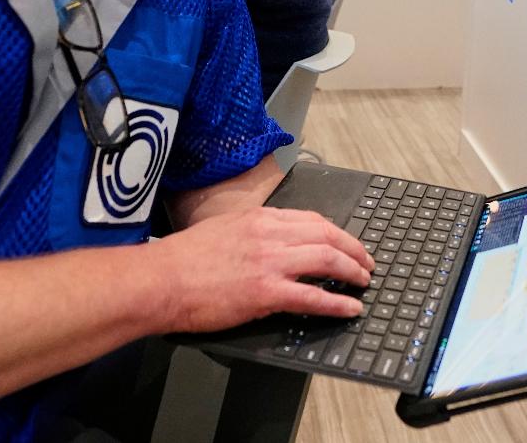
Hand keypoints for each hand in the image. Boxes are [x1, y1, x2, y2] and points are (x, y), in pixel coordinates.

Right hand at [150, 206, 373, 332]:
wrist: (161, 279)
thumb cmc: (182, 258)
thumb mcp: (222, 228)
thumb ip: (251, 232)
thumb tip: (271, 243)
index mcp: (259, 218)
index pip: (310, 219)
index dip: (335, 232)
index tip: (345, 242)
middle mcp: (269, 234)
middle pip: (327, 235)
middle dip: (353, 249)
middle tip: (366, 262)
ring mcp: (270, 262)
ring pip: (326, 259)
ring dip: (352, 271)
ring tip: (363, 282)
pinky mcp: (266, 292)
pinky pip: (313, 296)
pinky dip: (337, 302)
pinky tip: (349, 308)